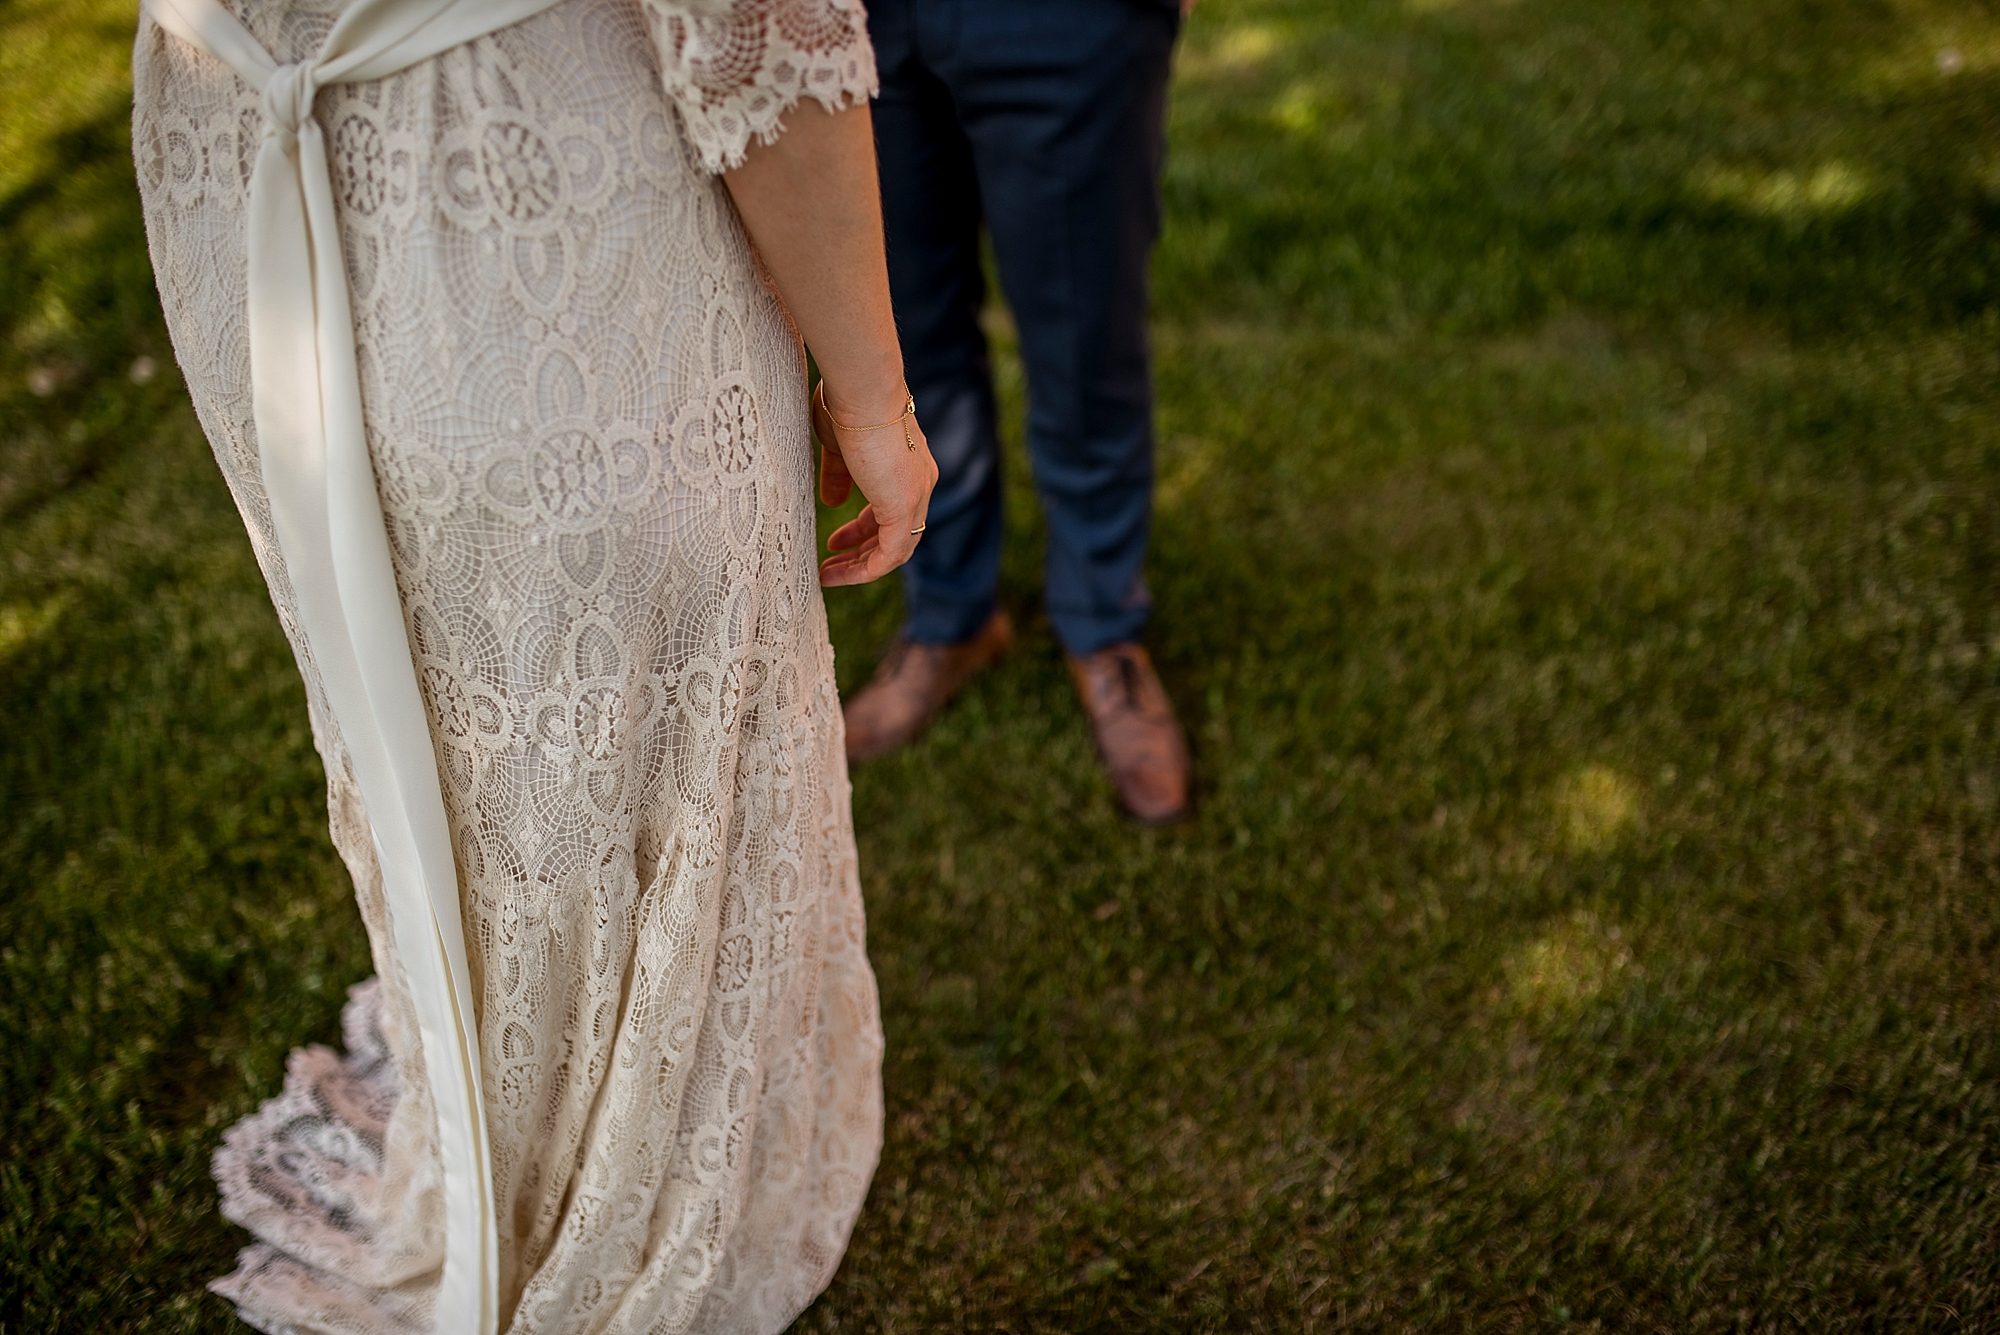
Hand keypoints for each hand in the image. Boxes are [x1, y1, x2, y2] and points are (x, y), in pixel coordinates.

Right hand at [813, 381, 937, 586]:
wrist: (862, 388)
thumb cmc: (847, 403)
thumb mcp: (839, 445)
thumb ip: (838, 475)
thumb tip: (832, 502)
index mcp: (910, 465)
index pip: (893, 507)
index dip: (864, 528)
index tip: (836, 539)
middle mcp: (920, 482)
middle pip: (898, 533)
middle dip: (863, 550)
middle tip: (832, 560)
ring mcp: (915, 496)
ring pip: (897, 549)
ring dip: (862, 566)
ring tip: (829, 574)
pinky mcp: (903, 507)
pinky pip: (890, 555)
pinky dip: (865, 569)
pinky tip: (837, 573)